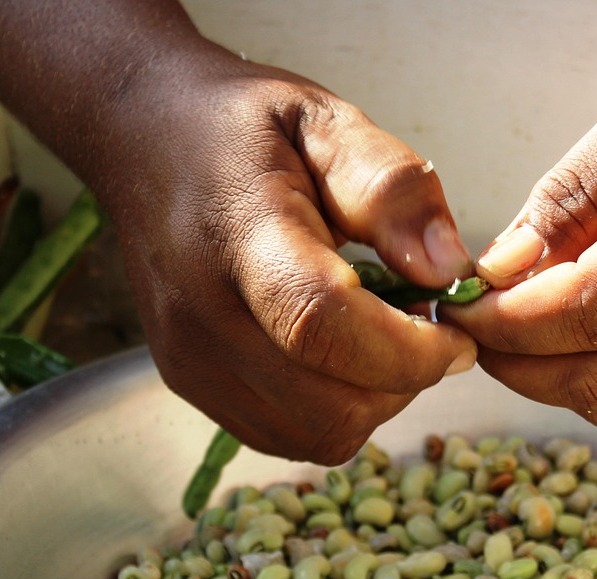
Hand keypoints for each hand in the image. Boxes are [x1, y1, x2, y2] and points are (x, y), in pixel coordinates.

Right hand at [94, 50, 475, 462]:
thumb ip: (393, 189)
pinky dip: (334, 412)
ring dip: (372, 402)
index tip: (454, 333)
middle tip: (422, 328)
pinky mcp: (189, 385)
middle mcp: (202, 312)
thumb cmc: (242, 128)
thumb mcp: (327, 123)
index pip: (322, 325)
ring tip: (378, 338)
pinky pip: (289, 437)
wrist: (142, 139)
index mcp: (239, 232)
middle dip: (402, 381)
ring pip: (316, 434)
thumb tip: (447, 271)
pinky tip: (338, 357)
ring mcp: (189, 359)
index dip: (407, 350)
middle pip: (328, 404)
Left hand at [442, 21, 596, 426]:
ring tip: (513, 330)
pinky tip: (569, 338)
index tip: (456, 305)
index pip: (595, 312)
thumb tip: (498, 275)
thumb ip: (570, 200)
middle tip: (468, 325)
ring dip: (551, 380)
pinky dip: (596, 380)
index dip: (511, 323)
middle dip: (518, 362)